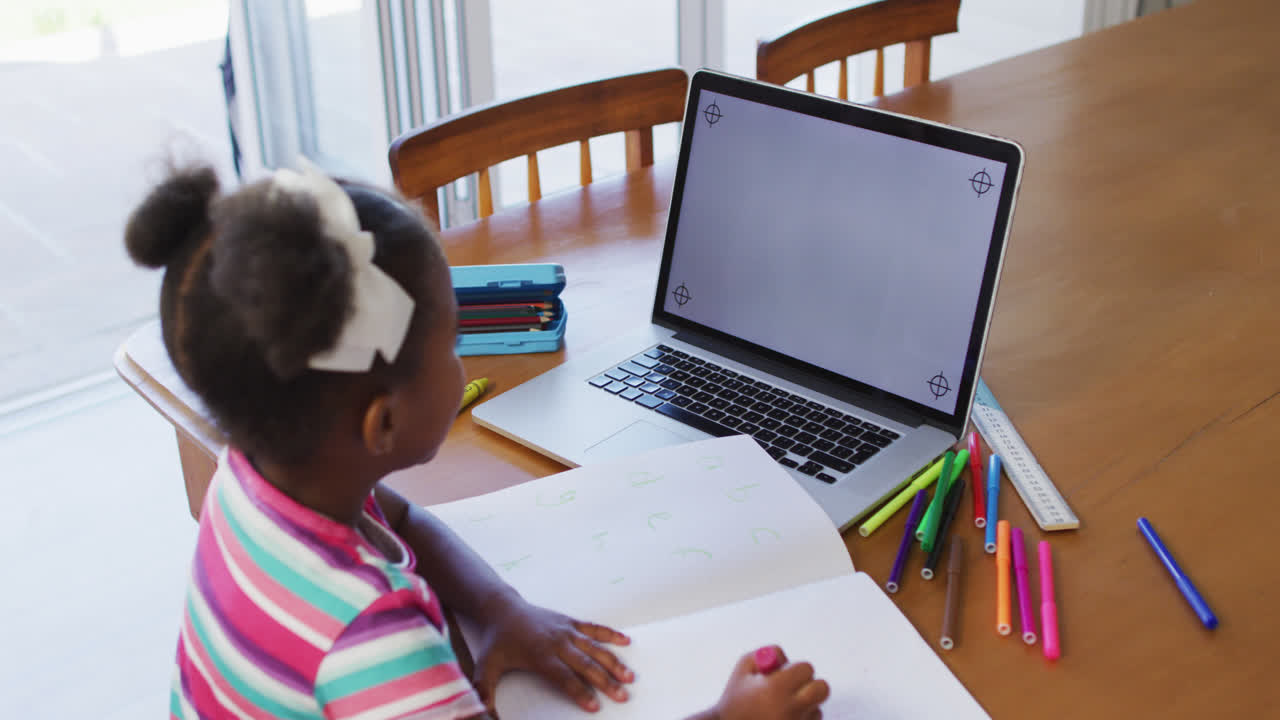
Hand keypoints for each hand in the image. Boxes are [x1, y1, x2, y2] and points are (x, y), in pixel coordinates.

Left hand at [467, 597, 633, 713]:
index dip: (580, 692)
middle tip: (622, 696)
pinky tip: (626, 641)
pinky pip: (594, 628)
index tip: (595, 706)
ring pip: (595, 647)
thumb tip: (479, 712)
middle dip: (605, 681)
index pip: (564, 678)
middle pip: (586, 664)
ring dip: (613, 662)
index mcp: (540, 655)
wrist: (502, 608)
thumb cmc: (497, 640)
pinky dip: (611, 634)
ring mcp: (566, 630)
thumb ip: (483, 691)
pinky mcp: (571, 621)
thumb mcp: (485, 666)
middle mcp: (557, 642)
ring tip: (629, 676)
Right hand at [707, 648, 829, 719]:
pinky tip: (784, 718)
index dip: (796, 669)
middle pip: (821, 689)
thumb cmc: (735, 700)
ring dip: (805, 704)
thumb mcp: (743, 669)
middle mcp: (790, 709)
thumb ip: (767, 654)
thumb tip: (786, 658)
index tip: (785, 674)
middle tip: (793, 687)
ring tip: (782, 707)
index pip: (806, 669)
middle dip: (810, 684)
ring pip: (817, 707)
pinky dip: (802, 718)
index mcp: (776, 688)